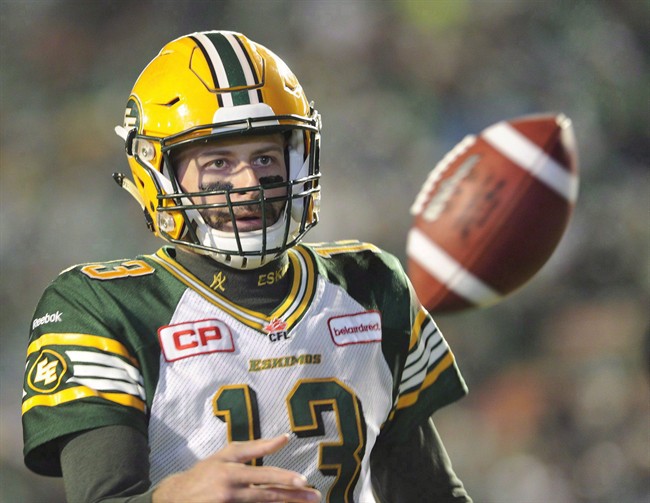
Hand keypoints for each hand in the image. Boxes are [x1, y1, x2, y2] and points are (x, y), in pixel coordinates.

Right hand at [152, 434, 320, 501]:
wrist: (176, 496)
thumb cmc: (205, 471)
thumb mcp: (227, 454)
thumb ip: (256, 447)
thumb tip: (285, 438)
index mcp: (232, 471)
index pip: (264, 475)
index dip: (284, 478)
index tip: (303, 480)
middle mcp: (231, 491)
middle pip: (267, 495)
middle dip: (293, 497)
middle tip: (314, 497)